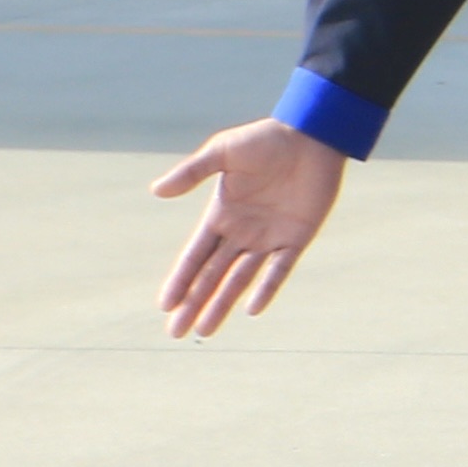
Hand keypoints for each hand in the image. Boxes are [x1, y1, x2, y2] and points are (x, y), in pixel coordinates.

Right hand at [152, 118, 347, 338]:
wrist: (312, 134)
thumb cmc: (266, 139)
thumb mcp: (223, 151)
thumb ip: (192, 172)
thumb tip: (155, 191)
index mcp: (221, 215)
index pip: (195, 255)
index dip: (180, 280)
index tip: (164, 305)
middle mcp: (242, 232)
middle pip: (212, 275)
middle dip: (194, 302)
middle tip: (175, 332)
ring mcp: (269, 237)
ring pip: (240, 279)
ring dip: (222, 304)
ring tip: (205, 331)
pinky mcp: (297, 237)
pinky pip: (279, 269)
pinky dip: (266, 288)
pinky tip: (252, 309)